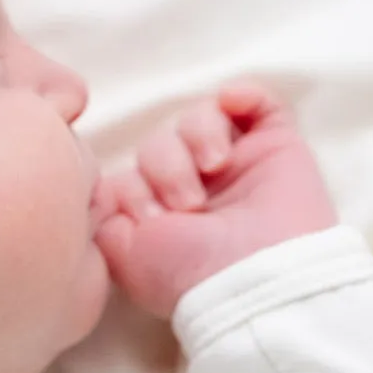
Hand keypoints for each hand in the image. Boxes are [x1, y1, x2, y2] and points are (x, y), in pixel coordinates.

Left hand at [92, 82, 339, 320]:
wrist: (255, 278)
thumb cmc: (188, 274)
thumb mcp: (122, 256)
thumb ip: (101, 218)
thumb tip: (97, 190)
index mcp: (162, 215)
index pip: (131, 172)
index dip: (133, 185)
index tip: (149, 217)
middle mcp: (196, 187)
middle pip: (160, 142)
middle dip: (165, 165)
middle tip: (186, 203)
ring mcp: (236, 165)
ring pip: (200, 117)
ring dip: (197, 135)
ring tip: (214, 166)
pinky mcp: (276, 146)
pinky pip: (255, 101)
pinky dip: (241, 94)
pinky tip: (232, 104)